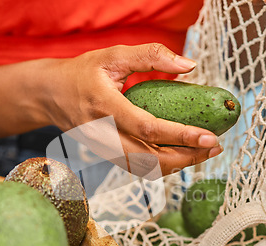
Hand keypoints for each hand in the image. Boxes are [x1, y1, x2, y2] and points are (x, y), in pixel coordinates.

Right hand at [38, 43, 222, 175]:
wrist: (50, 94)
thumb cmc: (83, 72)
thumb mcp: (113, 55)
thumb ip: (151, 55)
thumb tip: (189, 65)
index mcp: (104, 107)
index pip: (148, 129)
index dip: (181, 135)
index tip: (210, 137)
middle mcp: (102, 135)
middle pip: (150, 159)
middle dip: (187, 158)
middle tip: (214, 147)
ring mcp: (103, 150)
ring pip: (145, 170)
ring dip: (178, 166)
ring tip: (203, 153)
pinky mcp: (106, 156)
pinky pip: (138, 169)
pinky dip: (162, 167)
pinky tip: (180, 156)